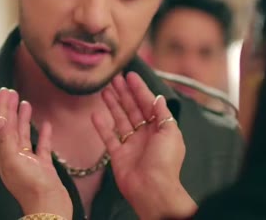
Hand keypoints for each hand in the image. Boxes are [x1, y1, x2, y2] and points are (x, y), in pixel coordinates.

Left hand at [0, 88, 72, 218]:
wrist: (50, 207)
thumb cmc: (30, 186)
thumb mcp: (14, 160)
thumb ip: (6, 139)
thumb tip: (0, 118)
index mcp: (3, 154)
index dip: (1, 107)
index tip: (4, 91)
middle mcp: (13, 156)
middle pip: (9, 127)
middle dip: (10, 108)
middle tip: (12, 91)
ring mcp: (28, 161)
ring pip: (24, 134)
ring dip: (23, 118)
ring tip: (25, 102)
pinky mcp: (42, 166)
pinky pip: (42, 146)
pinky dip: (43, 134)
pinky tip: (47, 124)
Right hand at [91, 73, 196, 219]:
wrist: (152, 189)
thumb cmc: (165, 162)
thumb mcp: (170, 133)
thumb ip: (162, 114)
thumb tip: (158, 98)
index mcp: (159, 128)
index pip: (148, 104)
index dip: (140, 89)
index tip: (130, 76)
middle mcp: (145, 134)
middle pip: (133, 109)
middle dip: (124, 93)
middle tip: (115, 78)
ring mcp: (130, 144)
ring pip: (120, 119)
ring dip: (113, 104)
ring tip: (104, 90)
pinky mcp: (118, 154)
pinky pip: (108, 137)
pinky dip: (101, 126)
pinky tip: (95, 114)